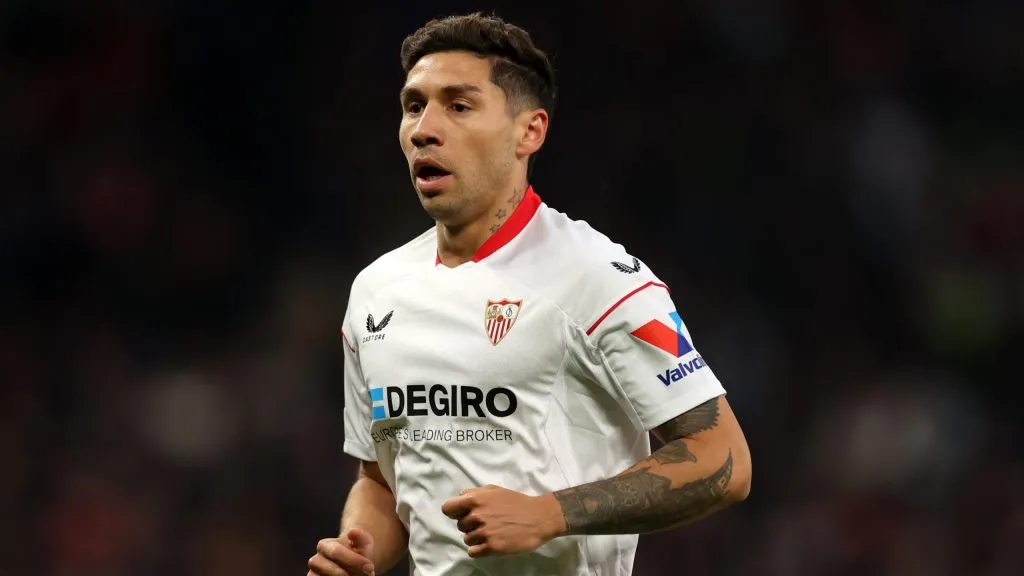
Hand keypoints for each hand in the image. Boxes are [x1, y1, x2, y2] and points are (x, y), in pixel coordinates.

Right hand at [307, 528, 375, 575]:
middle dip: (354, 573)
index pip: (336, 552)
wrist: (352, 564)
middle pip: (334, 571)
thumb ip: (360, 537)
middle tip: (368, 575)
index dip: (355, 561)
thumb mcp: (363, 543)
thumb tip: (352, 532)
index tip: (371, 567)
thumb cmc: (357, 552)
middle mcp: (315, 561)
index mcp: (324, 546)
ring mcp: (314, 574)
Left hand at [441, 485, 565, 557]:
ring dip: (477, 538)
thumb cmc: (517, 502)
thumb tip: (459, 497)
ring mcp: (484, 532)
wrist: (539, 517)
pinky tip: (492, 542)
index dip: (454, 512)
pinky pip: (473, 552)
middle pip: (459, 526)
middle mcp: (477, 515)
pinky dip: (480, 549)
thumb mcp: (495, 490)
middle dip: (470, 525)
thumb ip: (475, 492)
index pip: (448, 508)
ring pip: (467, 539)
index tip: (463, 515)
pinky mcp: (492, 547)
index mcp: (475, 499)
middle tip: (487, 523)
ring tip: (493, 532)